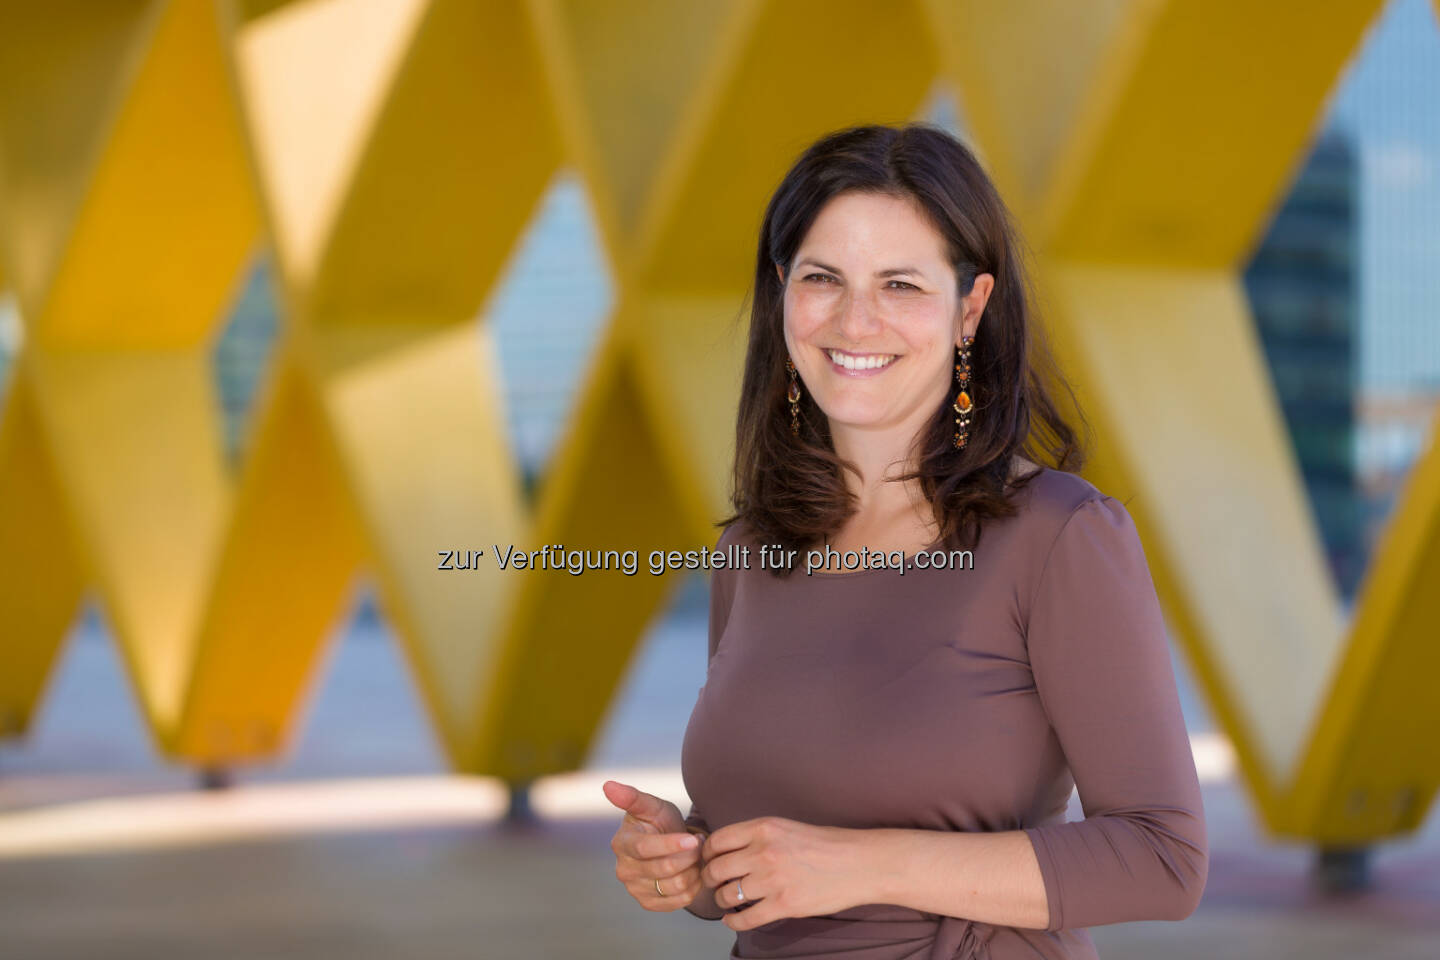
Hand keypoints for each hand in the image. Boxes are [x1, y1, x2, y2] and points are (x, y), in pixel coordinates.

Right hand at [603, 779, 705, 911]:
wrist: (671, 847)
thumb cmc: (659, 822)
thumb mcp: (652, 806)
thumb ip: (632, 797)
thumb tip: (608, 785)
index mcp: (622, 843)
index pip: (645, 849)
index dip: (670, 845)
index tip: (693, 838)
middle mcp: (623, 869)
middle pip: (664, 869)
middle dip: (689, 855)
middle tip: (698, 841)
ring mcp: (635, 889)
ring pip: (676, 885)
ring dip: (693, 869)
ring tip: (695, 855)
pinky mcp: (648, 903)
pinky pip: (680, 901)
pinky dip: (693, 886)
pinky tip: (693, 871)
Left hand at [701, 816, 865, 930]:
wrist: (859, 863)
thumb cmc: (827, 844)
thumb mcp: (787, 827)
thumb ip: (758, 836)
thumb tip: (729, 850)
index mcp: (764, 827)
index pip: (718, 840)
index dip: (707, 853)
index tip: (707, 860)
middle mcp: (764, 851)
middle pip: (716, 869)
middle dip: (709, 878)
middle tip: (712, 883)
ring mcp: (773, 880)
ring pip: (726, 895)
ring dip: (721, 900)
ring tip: (725, 901)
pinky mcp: (783, 905)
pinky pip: (745, 918)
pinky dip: (733, 922)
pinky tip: (732, 919)